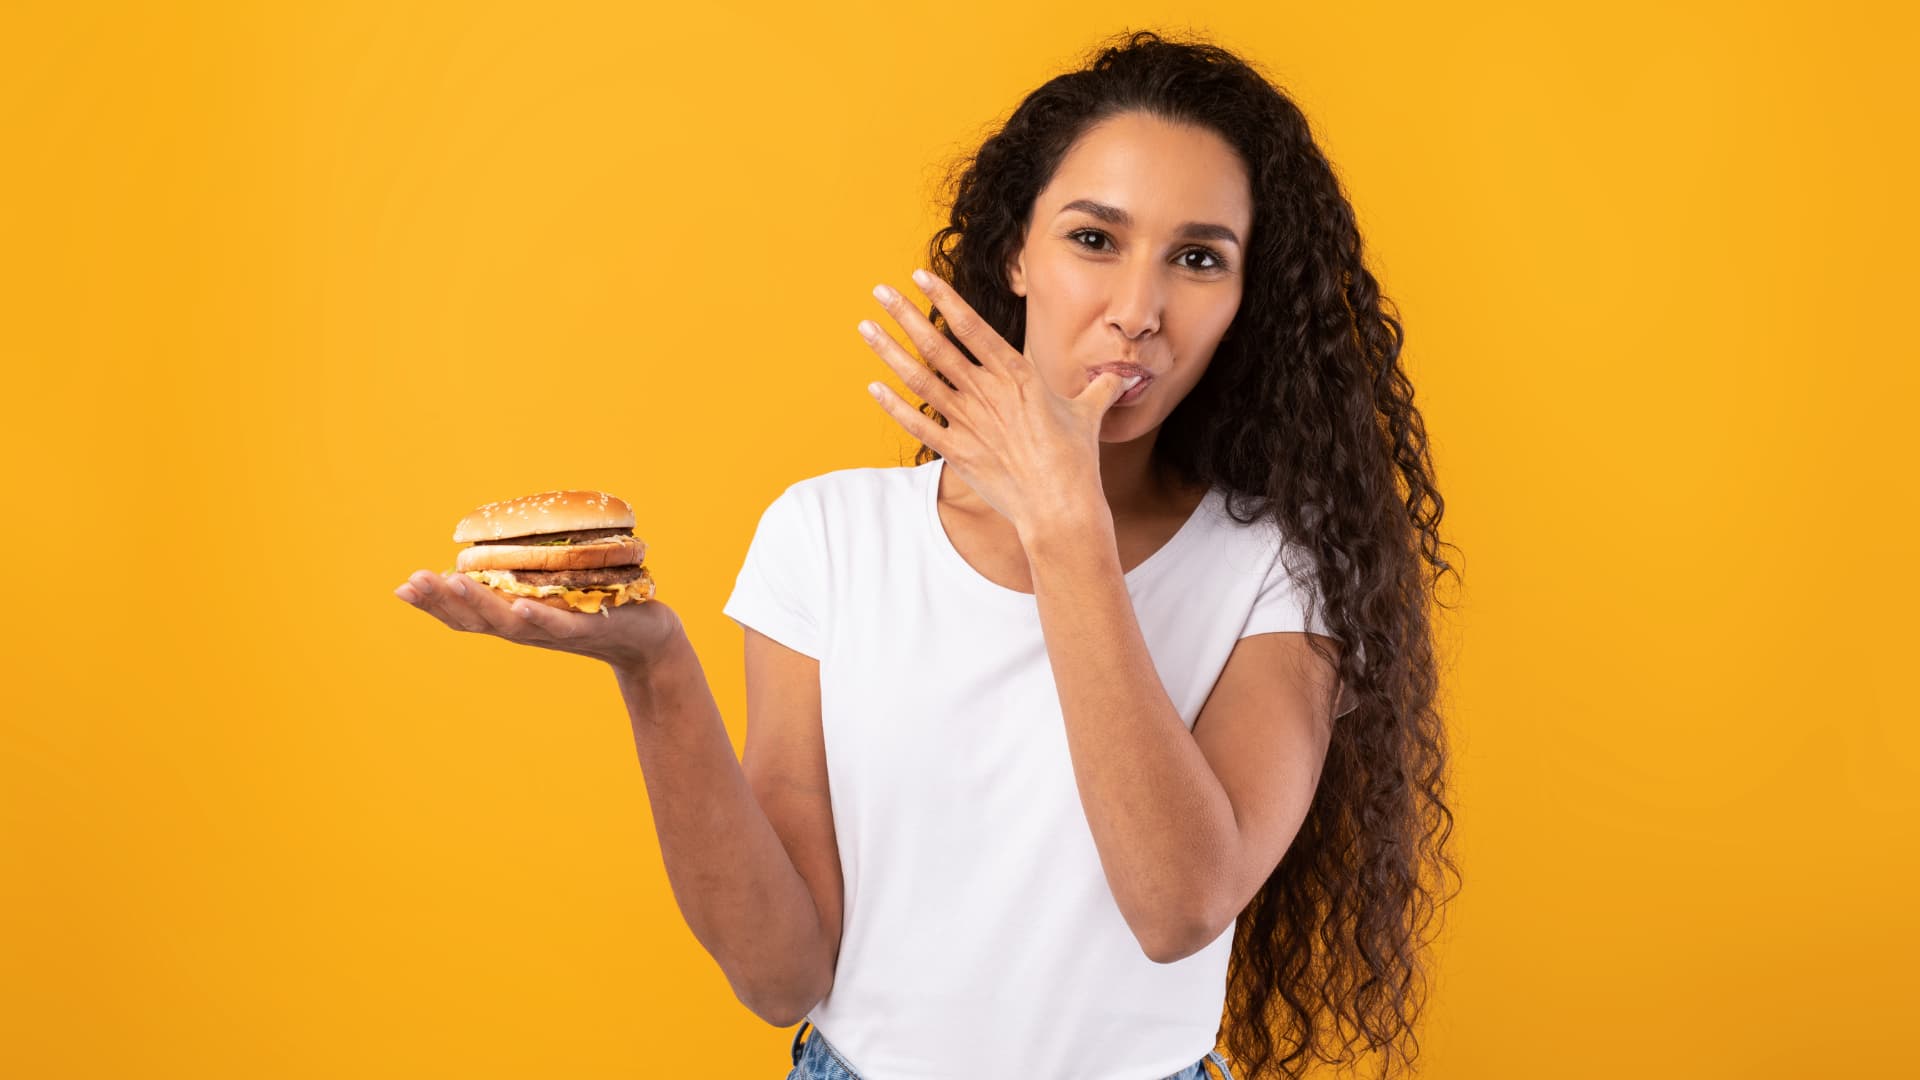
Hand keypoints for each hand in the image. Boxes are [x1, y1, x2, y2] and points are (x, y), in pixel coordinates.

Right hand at [393, 569, 682, 673]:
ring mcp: (554, 631)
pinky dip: (538, 616)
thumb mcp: (546, 595)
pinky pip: (558, 625)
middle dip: (442, 601)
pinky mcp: (587, 628)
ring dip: (480, 603)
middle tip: (412, 581)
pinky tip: (520, 604)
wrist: (645, 640)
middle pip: (476, 620)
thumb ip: (515, 583)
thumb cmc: (591, 611)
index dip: (432, 603)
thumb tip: (480, 556)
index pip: (463, 614)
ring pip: (510, 622)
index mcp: (513, 618)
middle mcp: (526, 629)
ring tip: (452, 582)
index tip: (401, 586)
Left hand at [858, 268, 1139, 537]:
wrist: (1060, 507)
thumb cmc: (1076, 460)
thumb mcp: (1089, 414)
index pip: (973, 327)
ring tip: (865, 328)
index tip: (919, 276)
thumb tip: (1122, 375)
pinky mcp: (957, 451)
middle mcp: (987, 393)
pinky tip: (872, 388)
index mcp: (1017, 375)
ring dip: (889, 352)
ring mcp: (968, 422)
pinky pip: (917, 424)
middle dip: (905, 315)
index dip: (944, 299)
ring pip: (920, 379)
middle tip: (879, 290)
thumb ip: (1099, 388)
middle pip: (937, 346)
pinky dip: (893, 406)